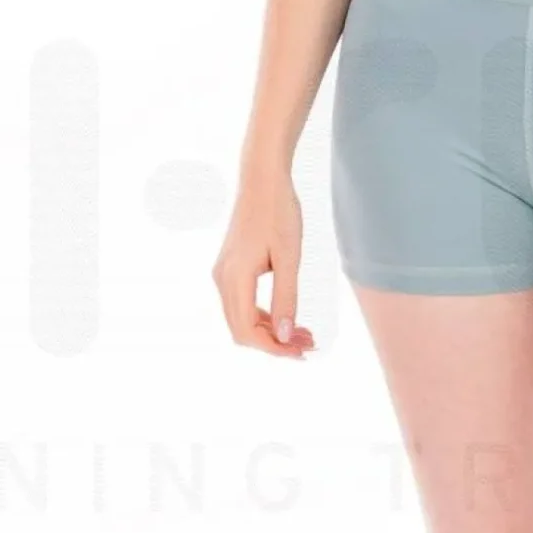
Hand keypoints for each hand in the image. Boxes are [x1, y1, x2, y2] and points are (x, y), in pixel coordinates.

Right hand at [212, 173, 314, 358]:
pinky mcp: (230, 269)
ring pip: (242, 319)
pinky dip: (264, 316)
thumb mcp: (290, 257)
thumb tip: (284, 336)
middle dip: (274, 343)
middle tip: (309, 345)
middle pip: (242, 330)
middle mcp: (223, 279)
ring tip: (305, 335)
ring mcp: (224, 274)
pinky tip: (288, 318)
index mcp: (235, 278)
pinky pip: (242, 304)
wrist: (262, 179)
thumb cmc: (279, 212)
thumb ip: (286, 298)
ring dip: (270, 332)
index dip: (274, 348)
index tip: (302, 352)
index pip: (247, 331)